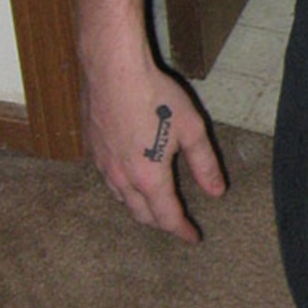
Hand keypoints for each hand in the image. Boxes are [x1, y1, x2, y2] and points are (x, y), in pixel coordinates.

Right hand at [81, 51, 225, 241]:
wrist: (112, 69)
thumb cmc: (155, 97)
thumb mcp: (192, 130)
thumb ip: (204, 164)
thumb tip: (216, 192)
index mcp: (149, 178)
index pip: (167, 217)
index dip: (182, 230)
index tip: (193, 238)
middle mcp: (121, 177)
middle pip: (140, 214)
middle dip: (160, 222)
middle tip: (175, 223)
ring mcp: (102, 163)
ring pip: (121, 198)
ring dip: (139, 207)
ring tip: (154, 205)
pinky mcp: (91, 148)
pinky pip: (108, 180)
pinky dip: (123, 188)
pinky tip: (130, 177)